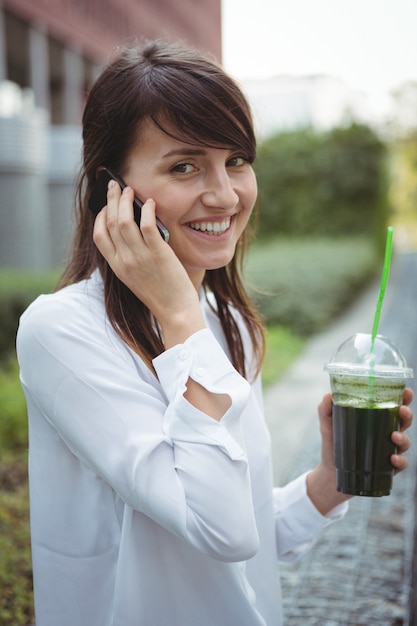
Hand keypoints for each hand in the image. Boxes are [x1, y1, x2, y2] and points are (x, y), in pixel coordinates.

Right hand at [93, 181, 204, 346]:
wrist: (175, 311)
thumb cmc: (160, 294)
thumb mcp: (136, 278)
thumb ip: (130, 258)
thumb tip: (132, 231)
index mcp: (117, 267)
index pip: (99, 236)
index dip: (101, 216)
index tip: (106, 205)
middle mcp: (125, 260)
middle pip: (110, 222)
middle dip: (111, 200)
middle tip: (115, 185)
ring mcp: (140, 257)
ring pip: (124, 220)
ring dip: (126, 200)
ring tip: (131, 190)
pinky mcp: (158, 254)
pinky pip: (147, 225)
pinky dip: (147, 210)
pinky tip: (151, 203)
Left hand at [317, 388, 413, 473]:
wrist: (331, 474)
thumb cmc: (333, 445)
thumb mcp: (328, 426)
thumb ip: (326, 410)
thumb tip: (328, 396)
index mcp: (375, 419)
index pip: (393, 405)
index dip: (403, 398)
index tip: (406, 391)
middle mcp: (385, 433)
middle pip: (403, 421)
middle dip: (407, 415)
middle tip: (402, 410)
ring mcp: (388, 450)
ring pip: (404, 442)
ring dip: (403, 438)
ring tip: (394, 436)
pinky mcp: (387, 468)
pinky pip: (400, 464)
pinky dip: (400, 461)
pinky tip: (392, 458)